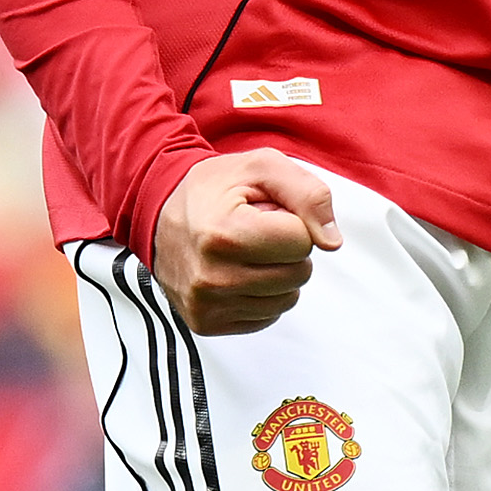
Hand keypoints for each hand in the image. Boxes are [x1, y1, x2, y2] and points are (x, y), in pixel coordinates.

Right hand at [151, 148, 342, 334]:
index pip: (301, 242)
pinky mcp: (206, 323)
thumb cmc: (215, 188)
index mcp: (223, 234)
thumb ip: (308, 195)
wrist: (159, 212)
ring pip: (286, 299)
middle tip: (259, 230)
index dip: (293, 222)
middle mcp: (211, 277)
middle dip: (289, 249)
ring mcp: (206, 305)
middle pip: (297, 274)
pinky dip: (262, 294)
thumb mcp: (263, 166)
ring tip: (248, 250)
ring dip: (278, 273)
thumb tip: (332, 241)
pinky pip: (266, 316)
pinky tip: (239, 270)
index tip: (265, 213)